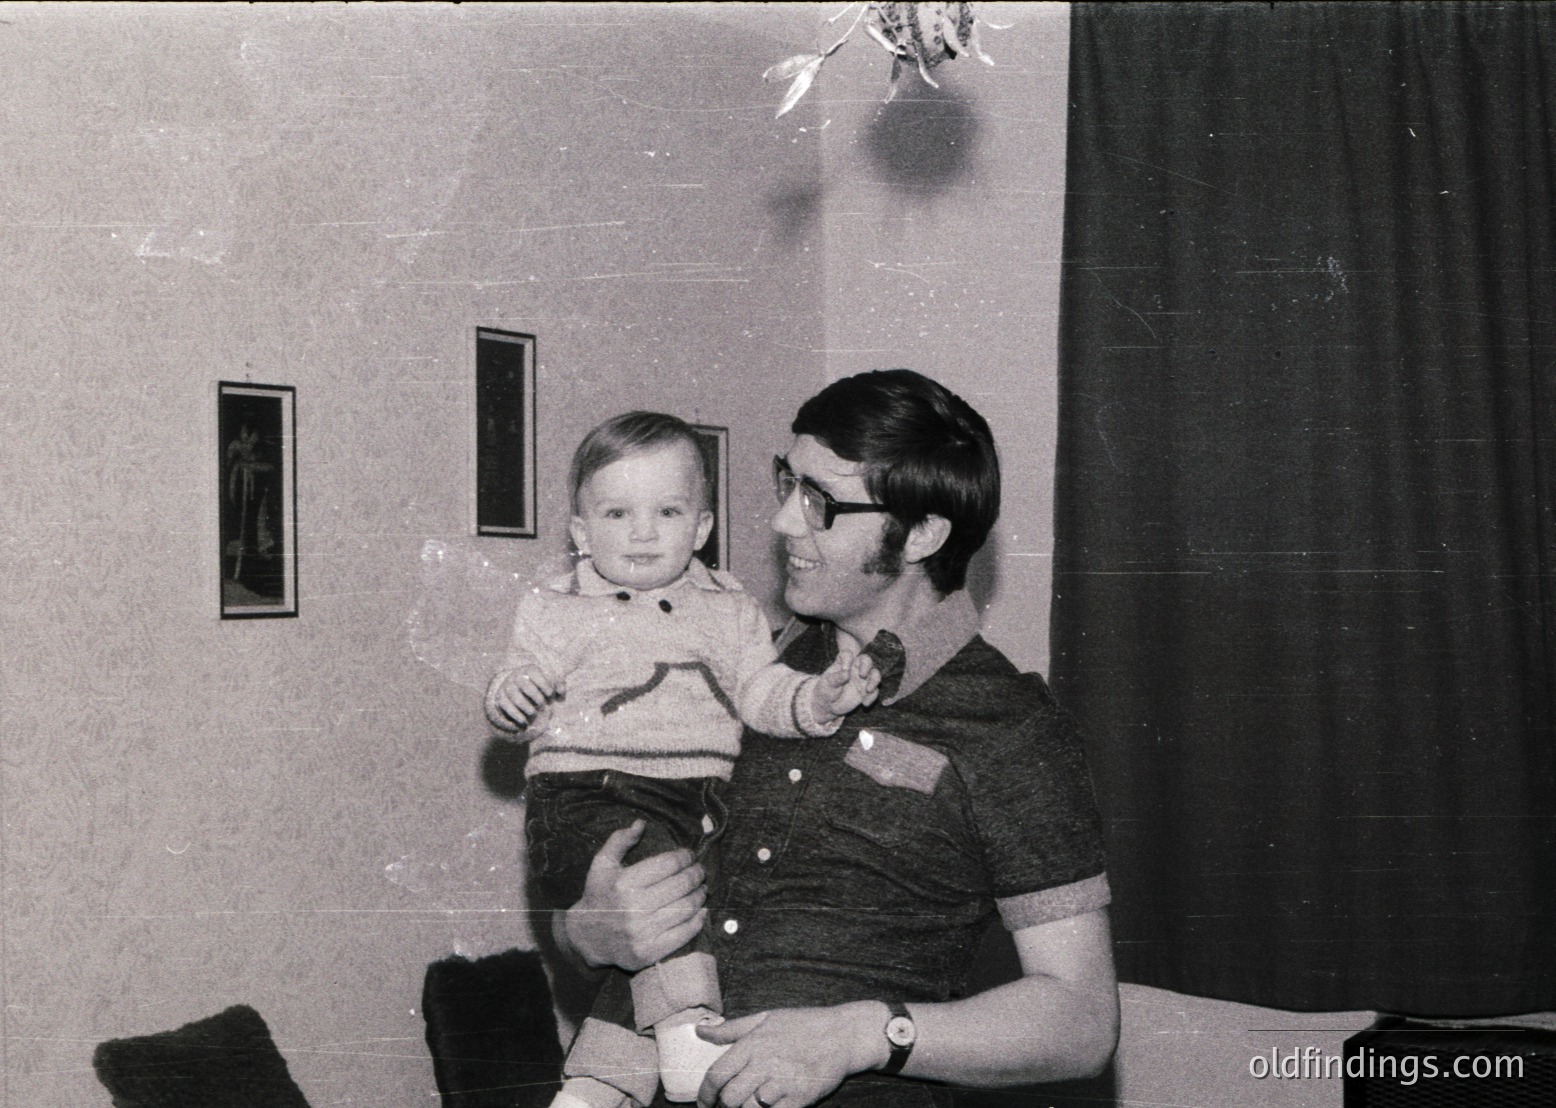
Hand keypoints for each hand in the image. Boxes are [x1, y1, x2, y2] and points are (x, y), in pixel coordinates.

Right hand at [485, 665, 564, 731]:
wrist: (520, 691)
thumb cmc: (540, 686)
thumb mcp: (551, 684)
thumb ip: (559, 686)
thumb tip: (560, 693)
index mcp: (530, 670)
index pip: (534, 672)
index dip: (543, 683)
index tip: (550, 694)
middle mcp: (516, 676)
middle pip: (524, 684)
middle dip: (535, 696)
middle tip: (542, 705)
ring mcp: (507, 687)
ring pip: (513, 696)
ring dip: (525, 707)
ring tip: (533, 714)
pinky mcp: (501, 699)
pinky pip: (505, 706)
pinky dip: (515, 715)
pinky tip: (523, 723)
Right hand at [559, 820, 708, 971]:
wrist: (587, 938)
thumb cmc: (599, 895)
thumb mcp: (602, 864)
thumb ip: (620, 841)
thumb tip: (641, 823)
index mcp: (624, 883)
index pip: (668, 864)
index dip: (685, 857)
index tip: (689, 855)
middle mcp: (634, 908)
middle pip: (681, 885)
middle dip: (696, 874)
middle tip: (700, 870)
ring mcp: (642, 933)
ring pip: (686, 908)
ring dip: (700, 895)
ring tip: (702, 888)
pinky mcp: (649, 952)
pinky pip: (684, 934)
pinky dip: (697, 920)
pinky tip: (700, 910)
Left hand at [696, 1002, 888, 1107]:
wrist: (843, 1035)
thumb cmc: (803, 1025)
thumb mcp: (766, 1017)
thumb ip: (731, 1028)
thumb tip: (700, 1031)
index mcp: (752, 1044)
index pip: (716, 1075)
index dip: (705, 1094)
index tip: (705, 1103)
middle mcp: (764, 1064)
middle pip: (730, 1098)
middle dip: (725, 1105)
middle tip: (728, 1105)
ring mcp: (782, 1083)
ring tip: (750, 1102)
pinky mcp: (799, 1098)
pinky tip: (771, 1104)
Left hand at [809, 649, 880, 720]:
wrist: (829, 706)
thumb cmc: (826, 690)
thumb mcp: (828, 684)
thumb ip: (836, 678)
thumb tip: (846, 673)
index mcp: (842, 663)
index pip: (847, 654)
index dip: (847, 660)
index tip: (845, 670)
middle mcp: (855, 668)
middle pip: (866, 659)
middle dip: (867, 665)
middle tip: (862, 675)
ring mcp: (863, 679)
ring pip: (875, 673)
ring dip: (874, 680)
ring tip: (868, 690)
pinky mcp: (867, 690)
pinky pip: (875, 691)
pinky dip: (872, 697)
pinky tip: (864, 703)